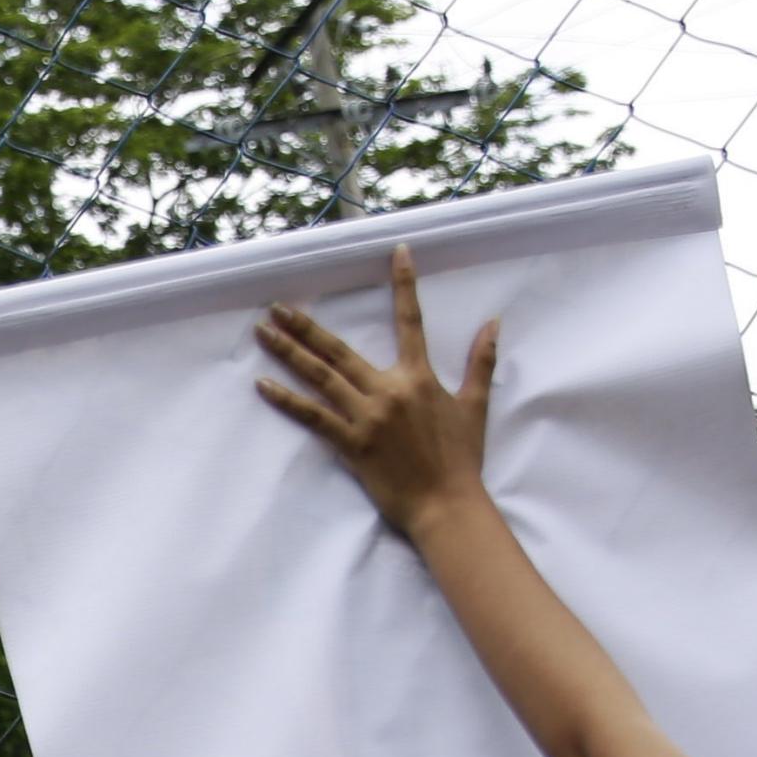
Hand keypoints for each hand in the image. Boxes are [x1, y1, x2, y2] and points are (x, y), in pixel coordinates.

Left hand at [254, 245, 497, 543]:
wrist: (448, 504)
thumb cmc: (462, 459)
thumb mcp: (475, 405)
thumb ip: (481, 361)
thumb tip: (494, 323)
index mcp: (418, 377)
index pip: (411, 319)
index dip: (405, 283)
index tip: (396, 252)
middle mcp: (389, 390)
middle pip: (339, 350)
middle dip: (306, 326)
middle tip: (276, 307)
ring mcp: (367, 417)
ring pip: (321, 377)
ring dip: (289, 353)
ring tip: (262, 333)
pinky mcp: (352, 445)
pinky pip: (313, 418)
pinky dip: (287, 401)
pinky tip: (264, 385)